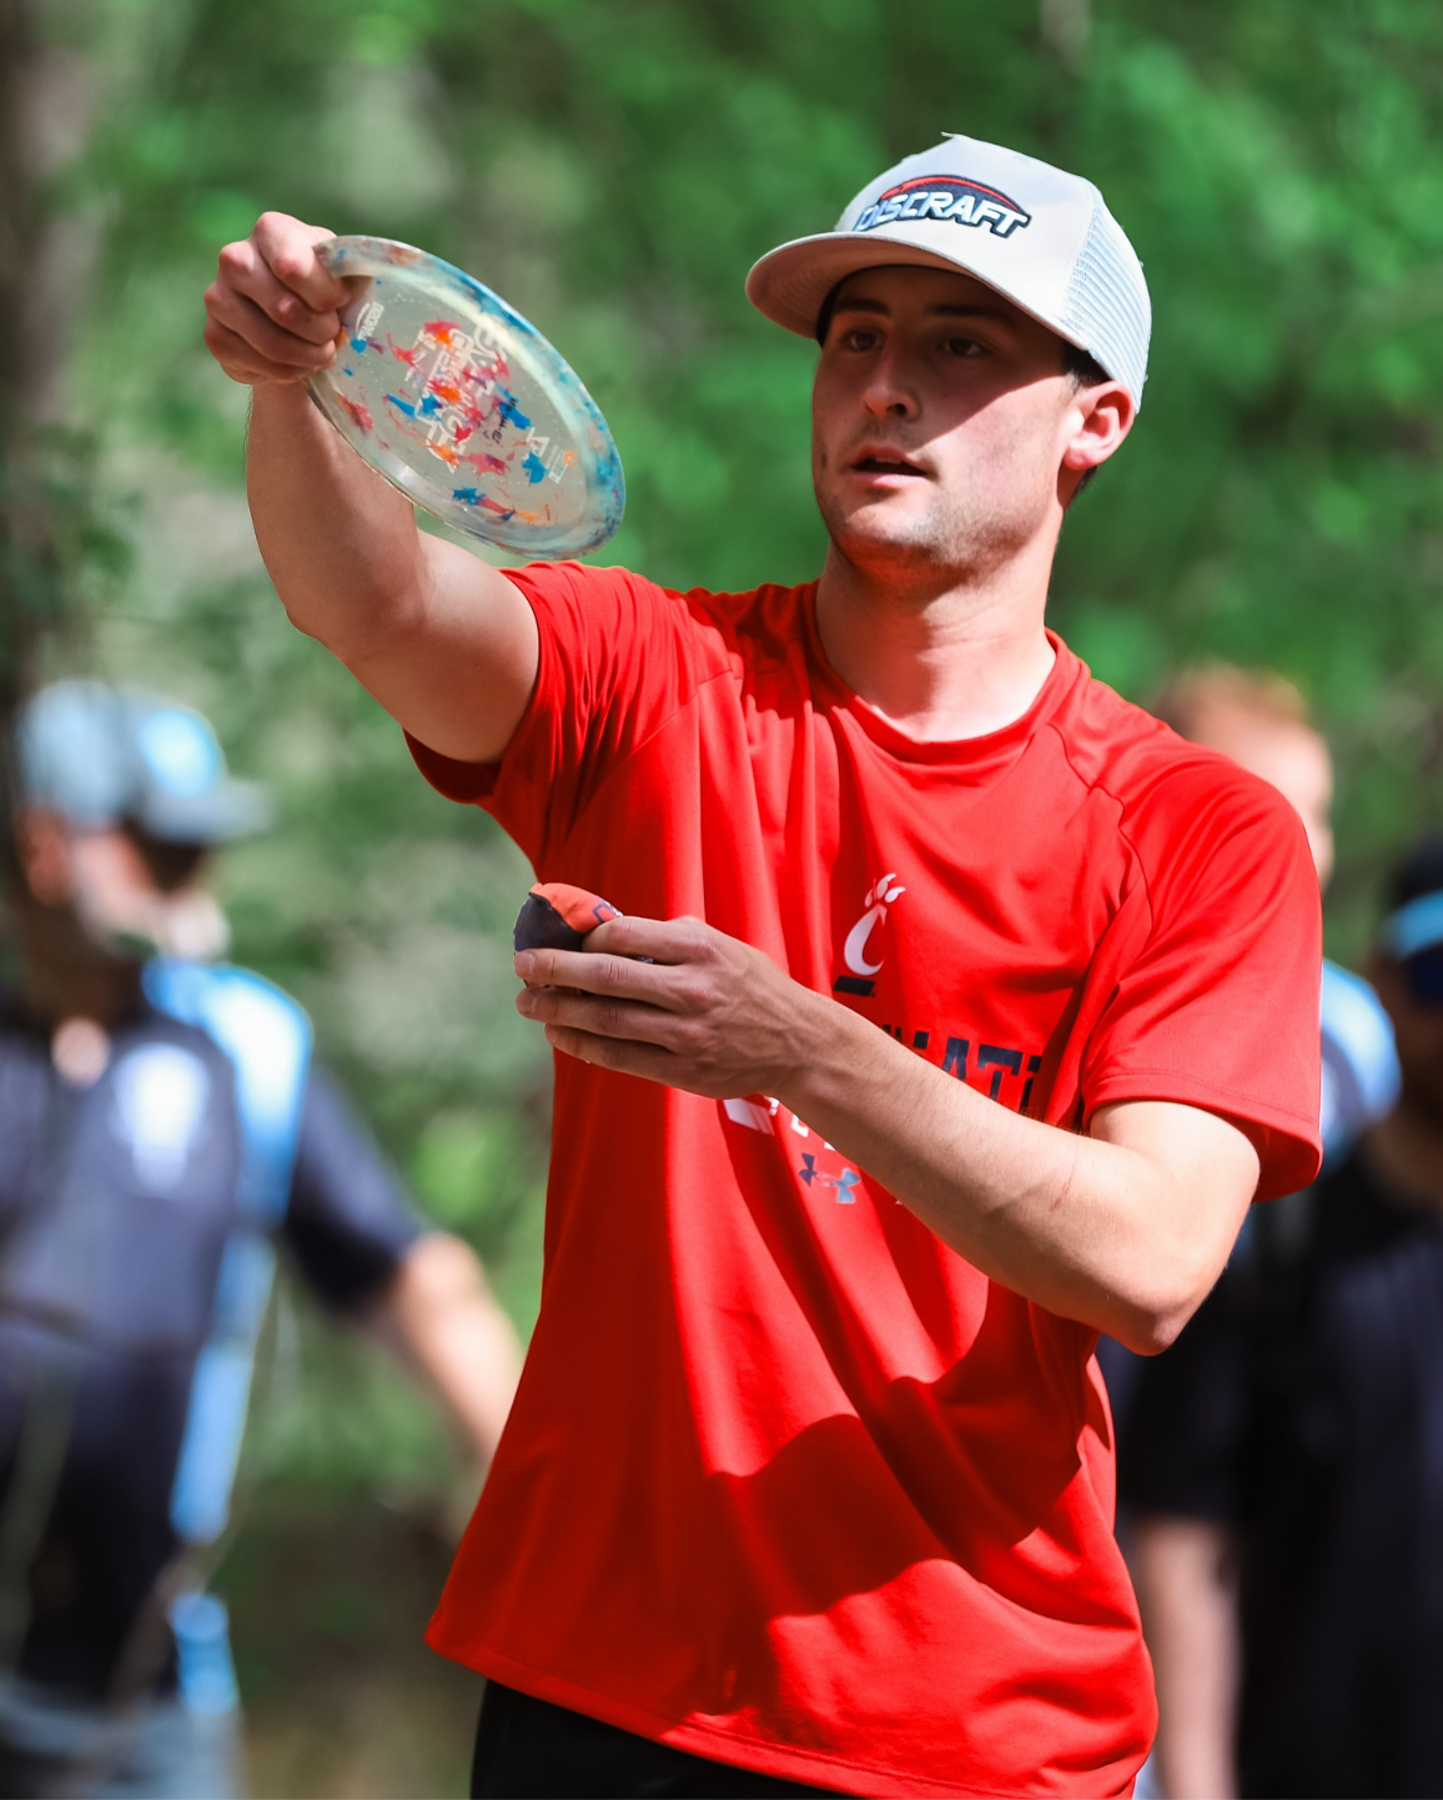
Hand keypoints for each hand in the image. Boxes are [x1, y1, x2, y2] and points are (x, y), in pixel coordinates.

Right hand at [203, 212, 352, 385]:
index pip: (294, 268)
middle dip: (322, 333)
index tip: (339, 303)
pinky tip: (297, 362)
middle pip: (285, 311)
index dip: (326, 297)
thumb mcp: (344, 274)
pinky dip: (290, 373)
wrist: (296, 322)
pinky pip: (260, 366)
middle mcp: (235, 257)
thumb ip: (351, 272)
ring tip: (320, 353)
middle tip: (333, 335)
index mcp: (271, 231)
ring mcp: (218, 296)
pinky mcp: (215, 335)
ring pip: (273, 344)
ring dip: (309, 358)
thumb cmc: (326, 290)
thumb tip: (367, 282)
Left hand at [514, 914, 821, 1099]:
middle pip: (604, 977)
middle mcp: (690, 990)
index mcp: (699, 950)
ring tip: (527, 1003)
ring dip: (556, 1011)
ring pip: (604, 1020)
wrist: (798, 1044)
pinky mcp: (681, 1069)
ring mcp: (685, 1034)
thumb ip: (673, 936)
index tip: (566, 941)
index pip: (621, 935)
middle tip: (522, 966)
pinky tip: (560, 1034)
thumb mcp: (723, 946)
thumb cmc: (752, 987)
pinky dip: (582, 1044)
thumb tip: (609, 927)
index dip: (584, 937)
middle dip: (553, 971)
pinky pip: (618, 1057)